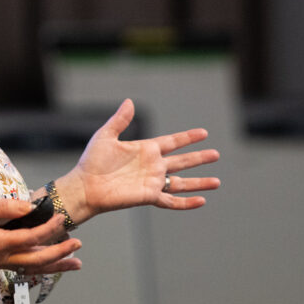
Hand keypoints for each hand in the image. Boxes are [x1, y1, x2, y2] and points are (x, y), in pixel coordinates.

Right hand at [0, 198, 81, 279]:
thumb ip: (5, 207)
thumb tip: (30, 206)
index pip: (29, 238)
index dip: (47, 228)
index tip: (61, 217)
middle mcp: (1, 258)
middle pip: (37, 260)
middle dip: (60, 253)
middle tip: (78, 246)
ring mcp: (1, 263)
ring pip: (34, 268)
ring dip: (56, 265)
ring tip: (76, 263)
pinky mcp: (0, 263)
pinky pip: (26, 267)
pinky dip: (43, 266)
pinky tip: (54, 264)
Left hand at [58, 99, 219, 222]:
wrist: (85, 186)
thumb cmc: (92, 161)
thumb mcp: (106, 136)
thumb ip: (120, 120)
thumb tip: (130, 101)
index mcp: (145, 149)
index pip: (172, 142)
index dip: (188, 138)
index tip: (204, 133)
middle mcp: (153, 166)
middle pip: (182, 161)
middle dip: (199, 158)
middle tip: (216, 154)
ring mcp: (152, 182)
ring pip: (182, 182)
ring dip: (199, 182)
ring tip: (217, 182)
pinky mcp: (149, 196)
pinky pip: (172, 200)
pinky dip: (187, 202)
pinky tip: (202, 201)